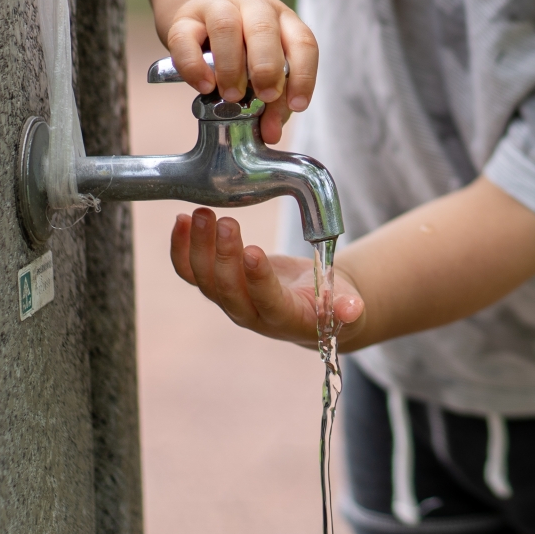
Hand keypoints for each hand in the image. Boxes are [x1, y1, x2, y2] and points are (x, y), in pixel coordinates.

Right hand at [163, 0, 317, 143]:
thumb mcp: (263, 72)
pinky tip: (204, 87)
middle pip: (264, 28)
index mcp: (283, 20)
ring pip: (225, 26)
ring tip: (231, 96)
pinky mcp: (185, 18)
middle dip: (267, 67)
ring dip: (230, 66)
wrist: (205, 23)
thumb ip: (272, 102)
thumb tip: (270, 133)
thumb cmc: (242, 50)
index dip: (303, 75)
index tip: (296, 105)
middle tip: (264, 96)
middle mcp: (254, 8)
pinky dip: (194, 65)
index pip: (303, 42)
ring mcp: (218, 7)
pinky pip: (185, 38)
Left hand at [171, 208, 363, 344]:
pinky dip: (182, 248)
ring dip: (199, 247)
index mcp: (285, 319)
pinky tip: (182, 221)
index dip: (258, 280)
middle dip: (224, 256)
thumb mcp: (349, 305)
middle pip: (228, 291)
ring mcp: (231, 301)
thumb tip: (353, 309)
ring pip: (205, 280)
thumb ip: (349, 307)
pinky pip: (191, 271)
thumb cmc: (334, 302)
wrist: (313, 308)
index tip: (253, 250)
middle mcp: (252, 315)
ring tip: (202, 214)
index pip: (267, 302)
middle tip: (227, 221)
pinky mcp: (219, 286)